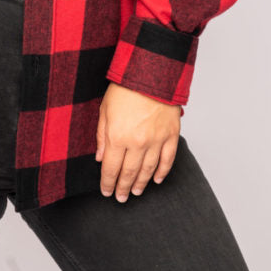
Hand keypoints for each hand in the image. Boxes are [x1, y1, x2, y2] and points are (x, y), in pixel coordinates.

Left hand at [96, 83, 180, 201]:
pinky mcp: (171, 135)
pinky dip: (162, 172)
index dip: (108, 183)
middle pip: (129, 173)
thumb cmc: (125, 87)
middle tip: (121, 198)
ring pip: (148, 170)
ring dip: (141, 183)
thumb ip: (102, 136)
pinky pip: (167, 160)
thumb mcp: (105, 109)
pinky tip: (156, 180)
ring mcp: (156, 140)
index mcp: (118, 136)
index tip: (106, 191)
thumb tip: (100, 158)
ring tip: (136, 192)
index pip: (111, 168)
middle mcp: (137, 143)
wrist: (151, 72)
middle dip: (123, 188)